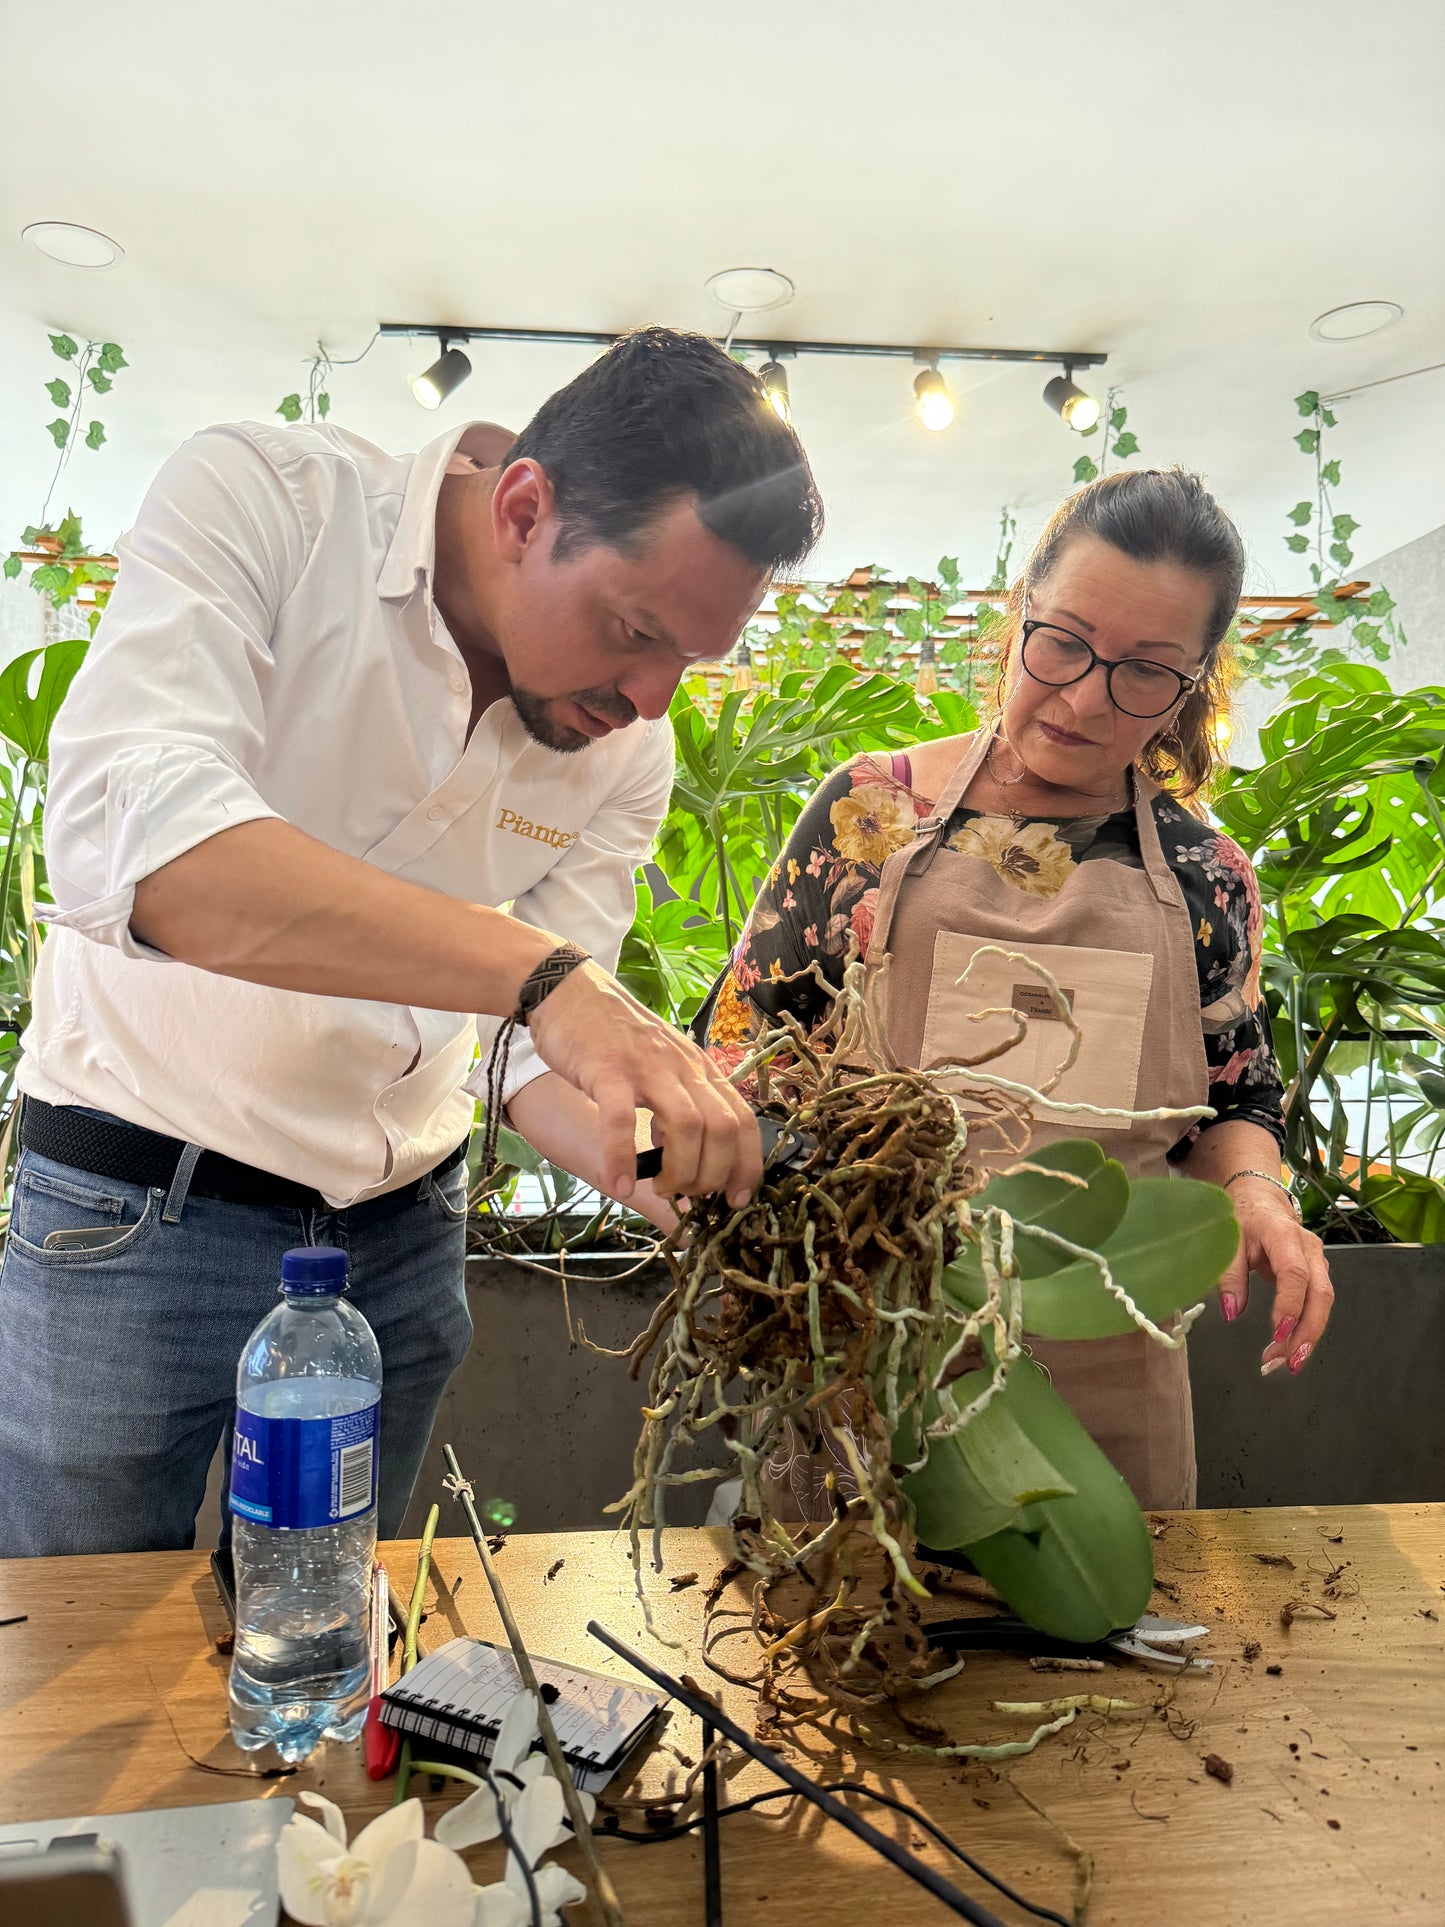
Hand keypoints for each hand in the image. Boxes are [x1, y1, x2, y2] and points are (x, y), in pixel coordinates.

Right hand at [526, 960, 761, 1206]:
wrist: (571, 990)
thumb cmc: (617, 1037)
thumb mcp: (662, 1067)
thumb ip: (678, 1107)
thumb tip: (688, 1162)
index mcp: (700, 1071)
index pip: (743, 1120)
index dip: (747, 1165)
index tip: (736, 1200)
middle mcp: (683, 1068)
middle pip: (723, 1129)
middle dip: (712, 1175)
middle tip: (688, 1195)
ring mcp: (646, 1068)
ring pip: (686, 1127)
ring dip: (679, 1171)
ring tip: (661, 1189)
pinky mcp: (607, 1071)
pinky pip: (621, 1120)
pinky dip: (623, 1157)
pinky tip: (620, 1181)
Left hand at [1217, 1178, 1333, 1375]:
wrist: (1261, 1200)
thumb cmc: (1244, 1218)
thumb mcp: (1228, 1240)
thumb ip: (1228, 1275)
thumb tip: (1230, 1312)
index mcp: (1284, 1235)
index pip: (1295, 1274)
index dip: (1290, 1305)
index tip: (1278, 1333)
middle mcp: (1309, 1249)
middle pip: (1320, 1294)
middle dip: (1307, 1332)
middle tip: (1288, 1361)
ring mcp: (1317, 1261)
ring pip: (1323, 1302)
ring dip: (1308, 1335)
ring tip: (1286, 1361)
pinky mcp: (1317, 1273)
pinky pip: (1317, 1303)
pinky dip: (1306, 1327)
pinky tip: (1290, 1346)